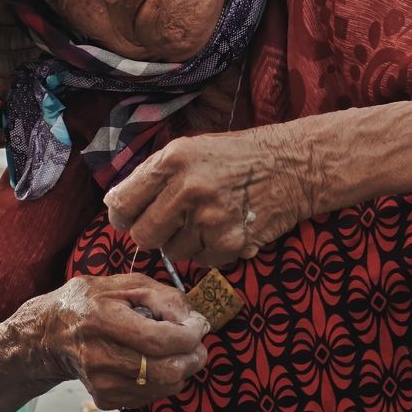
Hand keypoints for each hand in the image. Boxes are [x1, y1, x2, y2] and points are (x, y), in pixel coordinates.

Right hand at [21, 273, 208, 409]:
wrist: (51, 334)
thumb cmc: (91, 302)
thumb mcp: (125, 284)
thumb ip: (164, 296)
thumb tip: (194, 321)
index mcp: (101, 319)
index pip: (159, 340)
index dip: (189, 335)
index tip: (199, 325)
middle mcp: (98, 356)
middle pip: (166, 370)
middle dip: (194, 356)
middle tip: (196, 342)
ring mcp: (101, 382)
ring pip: (165, 386)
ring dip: (182, 368)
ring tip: (174, 349)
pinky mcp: (105, 398)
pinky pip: (153, 395)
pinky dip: (164, 379)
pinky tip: (153, 361)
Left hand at [104, 124, 314, 266]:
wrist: (293, 165)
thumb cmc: (236, 157)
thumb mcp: (190, 149)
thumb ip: (153, 176)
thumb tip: (118, 206)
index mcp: (173, 160)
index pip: (122, 203)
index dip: (123, 216)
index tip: (130, 218)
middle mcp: (188, 189)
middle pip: (144, 236)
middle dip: (154, 234)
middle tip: (172, 223)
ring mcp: (209, 219)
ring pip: (173, 253)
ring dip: (185, 243)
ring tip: (208, 220)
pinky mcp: (230, 243)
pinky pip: (202, 261)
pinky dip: (210, 251)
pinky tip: (225, 229)